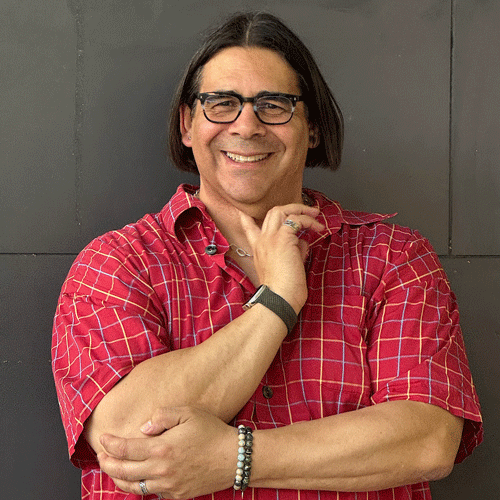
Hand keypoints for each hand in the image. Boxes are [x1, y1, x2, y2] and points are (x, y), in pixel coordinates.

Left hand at [97, 407, 236, 498]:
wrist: (233, 458)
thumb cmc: (212, 432)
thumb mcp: (188, 413)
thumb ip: (162, 416)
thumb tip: (143, 428)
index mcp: (161, 448)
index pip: (125, 449)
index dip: (109, 444)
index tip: (102, 438)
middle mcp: (161, 470)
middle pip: (123, 471)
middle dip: (106, 463)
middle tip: (100, 455)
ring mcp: (168, 486)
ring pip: (133, 487)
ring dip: (118, 477)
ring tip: (112, 468)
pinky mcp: (176, 495)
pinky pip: (150, 493)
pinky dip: (137, 486)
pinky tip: (136, 477)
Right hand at [240, 204, 323, 312]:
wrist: (279, 299)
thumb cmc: (283, 290)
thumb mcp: (287, 266)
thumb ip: (293, 251)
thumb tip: (303, 242)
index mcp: (259, 249)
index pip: (249, 229)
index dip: (247, 219)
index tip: (244, 213)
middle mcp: (262, 240)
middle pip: (272, 213)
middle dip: (290, 208)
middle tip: (306, 211)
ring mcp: (271, 238)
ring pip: (282, 211)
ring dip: (301, 209)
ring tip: (315, 214)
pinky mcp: (283, 239)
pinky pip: (296, 220)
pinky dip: (309, 221)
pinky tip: (318, 227)